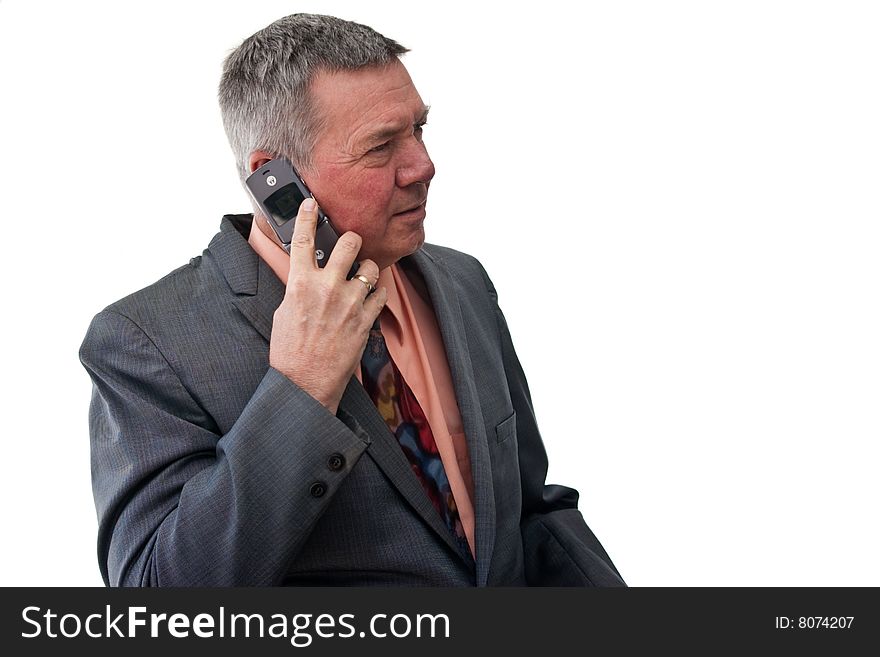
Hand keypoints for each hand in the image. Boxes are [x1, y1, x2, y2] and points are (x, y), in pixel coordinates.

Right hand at [269, 198, 386, 413]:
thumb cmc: (290, 351)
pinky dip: (377, 292)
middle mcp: (326, 288)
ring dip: (367, 269)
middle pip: (349, 243)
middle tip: (351, 247)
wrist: (305, 383)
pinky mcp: (366, 319)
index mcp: (300, 284)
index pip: (304, 240)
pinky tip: (369, 297)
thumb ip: (298, 289)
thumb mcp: (283, 312)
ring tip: (361, 278)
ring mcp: (349, 303)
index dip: (308, 216)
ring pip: (371, 267)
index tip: (311, 203)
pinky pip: (381, 293)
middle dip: (352, 241)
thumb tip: (307, 276)